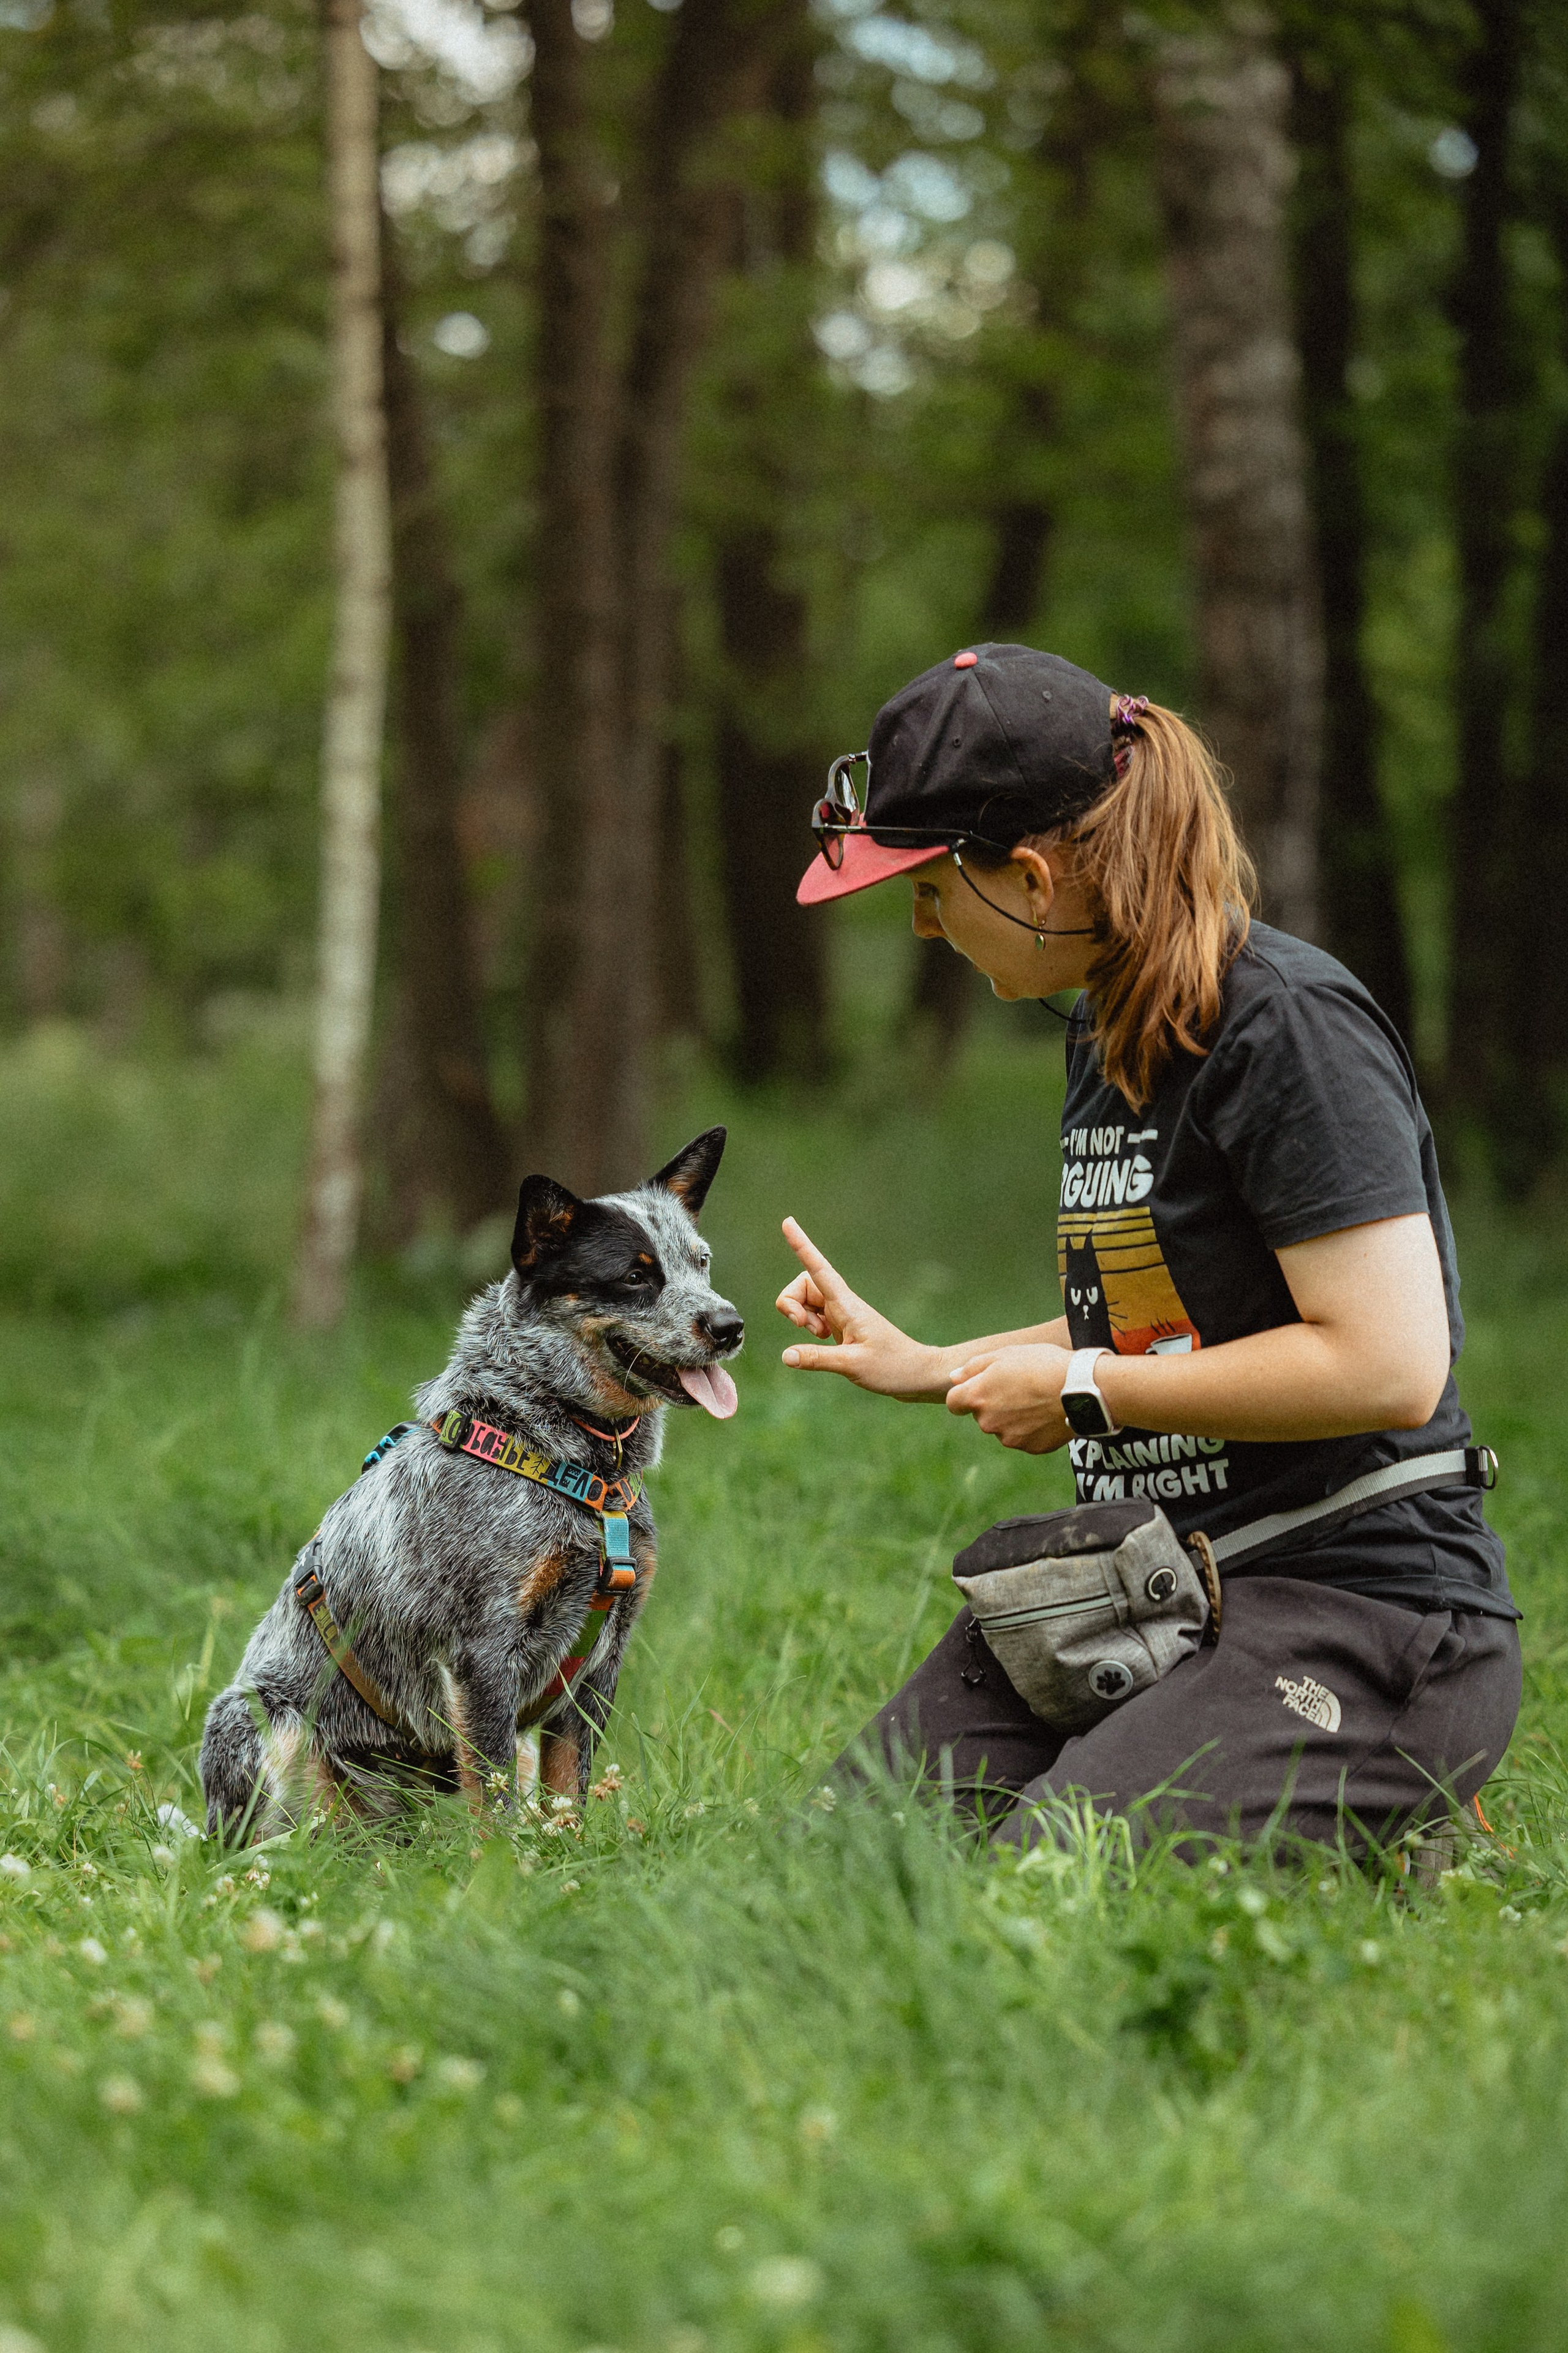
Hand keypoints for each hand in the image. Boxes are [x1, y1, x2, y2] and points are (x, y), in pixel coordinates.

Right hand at [775, 1219, 951, 1400]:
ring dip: (800, 1317)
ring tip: (821, 1338)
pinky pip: (812, 1315)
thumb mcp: (852, 1365)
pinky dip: (808, 1328)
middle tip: (804, 1327)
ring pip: (804, 1301)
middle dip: (790, 1303)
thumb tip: (785, 1356)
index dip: (802, 1245)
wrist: (916, 1373)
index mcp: (846, 1305)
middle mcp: (842, 1303)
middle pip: (802, 1284)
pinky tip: (825, 1341)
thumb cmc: (893, 1367)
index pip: (819, 1268)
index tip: (788, 1222)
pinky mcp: (841, 1325)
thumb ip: (817, 1359)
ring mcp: (841, 1313)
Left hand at [944, 1344, 1074, 1453]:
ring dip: (1013, 1417)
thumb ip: (974, 1367)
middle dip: (994, 1404)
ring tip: (1037, 1399)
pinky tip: (1047, 1412)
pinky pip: (1025, 1438)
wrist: (1080, 1389)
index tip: (980, 1388)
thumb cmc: (1042, 1364)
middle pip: (981, 1415)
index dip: (965, 1394)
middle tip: (1020, 1387)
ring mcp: (1009, 1438)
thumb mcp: (1006, 1354)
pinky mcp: (1030, 1448)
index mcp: (978, 1396)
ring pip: (1003, 1428)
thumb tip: (954, 1378)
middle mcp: (988, 1422)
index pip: (954, 1403)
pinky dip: (1032, 1428)